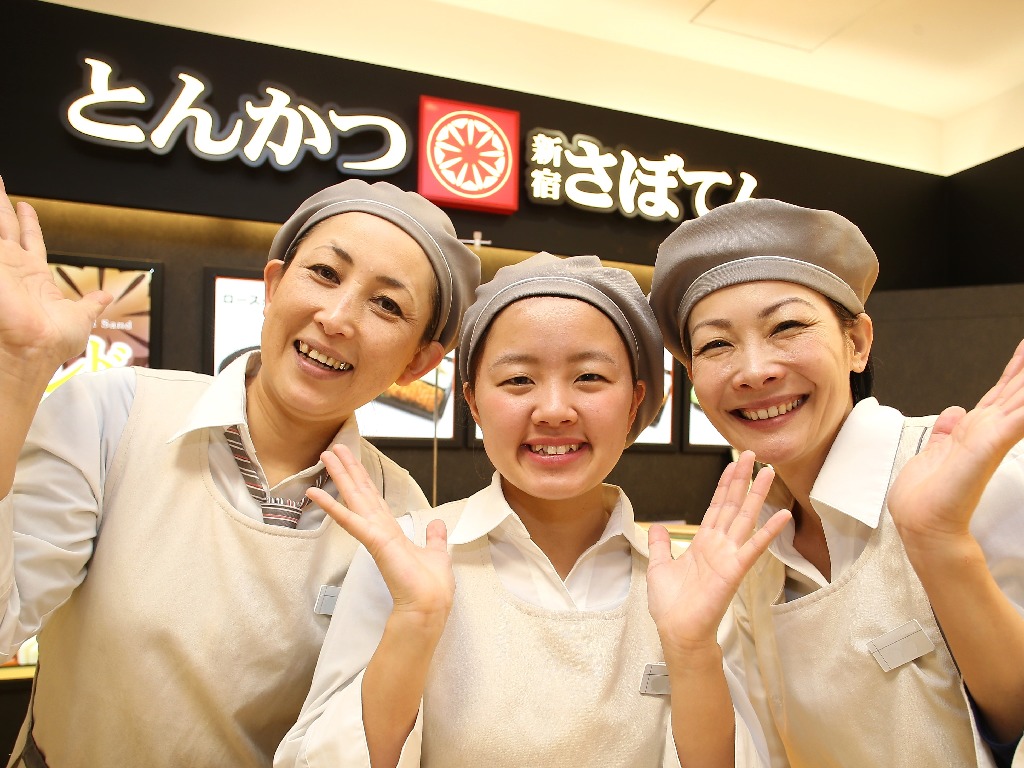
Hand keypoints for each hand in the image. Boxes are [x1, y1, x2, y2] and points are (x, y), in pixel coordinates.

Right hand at [0, 176, 110, 378]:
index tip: (26, 206)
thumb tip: (106, 298)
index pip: (30, 240)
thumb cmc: (51, 342)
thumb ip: (91, 305)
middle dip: (3, 205)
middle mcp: (15, 267)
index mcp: (36, 276)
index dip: (28, 222)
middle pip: (6, 226)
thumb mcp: (79, 318)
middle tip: (0, 184)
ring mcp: (2, 264)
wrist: (35, 349)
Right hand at [309, 445, 453, 622]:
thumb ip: (433, 537)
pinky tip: (317, 494)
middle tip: (333, 449)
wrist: (429, 605)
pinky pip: (351, 521)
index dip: (362, 478)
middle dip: (347, 469)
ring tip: (326, 456)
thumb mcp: (436, 553)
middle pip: (360, 493)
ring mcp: (374, 535)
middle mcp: (379, 529)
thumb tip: (436, 524)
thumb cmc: (430, 586)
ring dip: (340, 476)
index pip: (374, 498)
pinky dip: (334, 507)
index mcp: (391, 531)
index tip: (352, 460)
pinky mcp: (374, 542)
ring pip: (354, 499)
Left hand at [647, 451, 790, 654]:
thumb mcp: (659, 566)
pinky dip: (768, 532)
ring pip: (745, 518)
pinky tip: (782, 516)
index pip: (716, 506)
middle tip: (752, 455)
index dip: (725, 484)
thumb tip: (657, 527)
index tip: (733, 464)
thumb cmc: (671, 605)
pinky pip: (754, 548)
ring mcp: (728, 556)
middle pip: (733, 505)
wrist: (677, 631)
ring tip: (769, 473)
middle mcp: (718, 545)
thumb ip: (661, 544)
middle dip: (742, 479)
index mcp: (702, 543)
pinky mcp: (734, 571)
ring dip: (757, 495)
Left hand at [888, 338, 1023, 546]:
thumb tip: (954, 412)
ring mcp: (991, 438)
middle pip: (1015, 390)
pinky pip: (1015, 421)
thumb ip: (945, 431)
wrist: (923, 523)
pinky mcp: (988, 446)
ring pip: (1020, 399)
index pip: (1000, 392)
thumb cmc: (926, 495)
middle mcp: (987, 430)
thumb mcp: (932, 451)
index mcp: (974, 429)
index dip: (1015, 370)